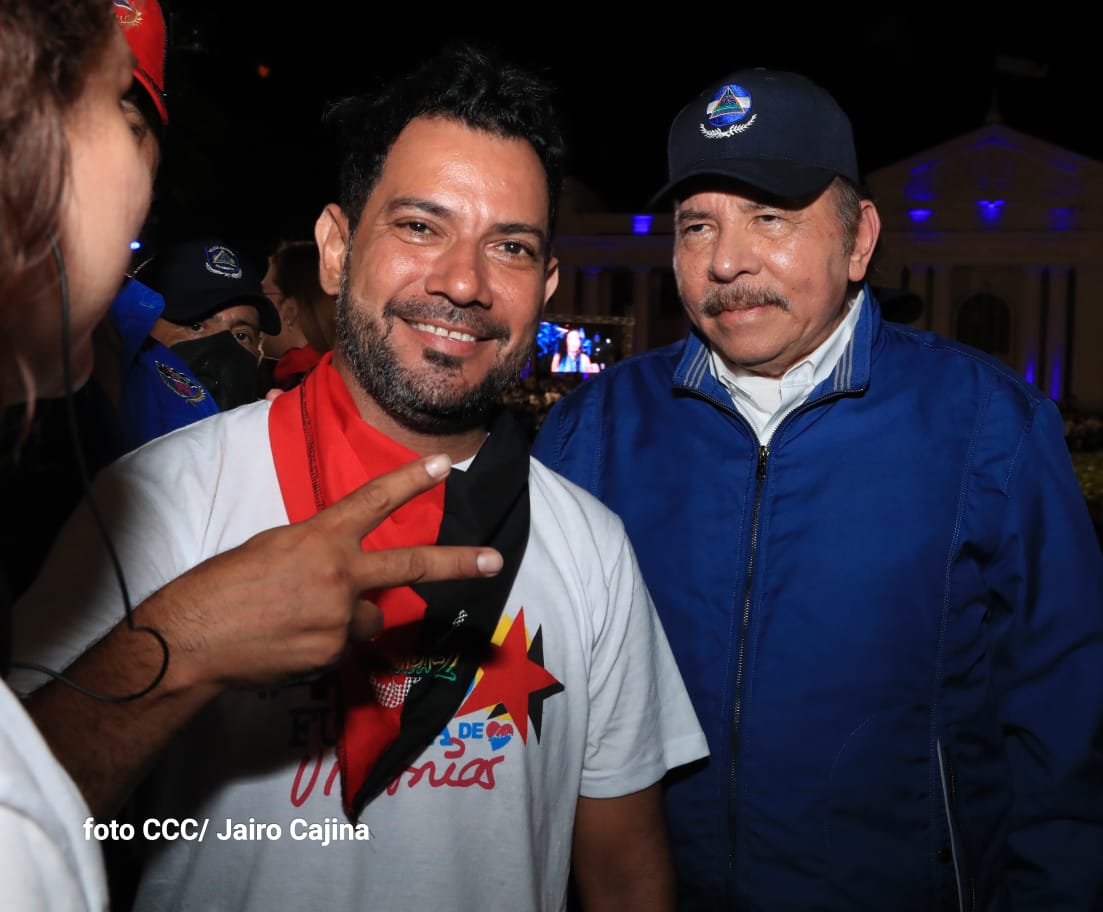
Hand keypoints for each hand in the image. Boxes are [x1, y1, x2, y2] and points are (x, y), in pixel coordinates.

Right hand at [144, 454, 501, 692]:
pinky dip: (323, 645)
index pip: (373, 500)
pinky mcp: (333, 655)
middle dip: (457, 563)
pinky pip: (342, 648)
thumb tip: (345, 570)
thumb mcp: (274, 548)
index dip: (410, 480)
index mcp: (320, 538)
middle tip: (494, 560)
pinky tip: (288, 643)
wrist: (192, 639)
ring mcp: (340, 618)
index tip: (442, 464)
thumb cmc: (223, 585)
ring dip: (347, 620)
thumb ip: (319, 551)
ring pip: (368, 619)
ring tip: (297, 621)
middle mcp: (339, 574)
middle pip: (411, 566)